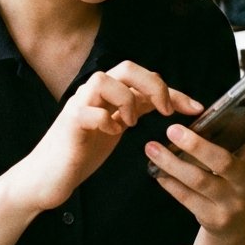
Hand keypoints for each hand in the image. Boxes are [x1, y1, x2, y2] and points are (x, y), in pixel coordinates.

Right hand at [8, 61, 202, 212]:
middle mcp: (93, 93)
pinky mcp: (69, 124)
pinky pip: (87, 110)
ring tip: (131, 124)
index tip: (197, 108)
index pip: (144, 79)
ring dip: (125, 100)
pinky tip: (111, 133)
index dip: (174, 90)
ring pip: (103, 80)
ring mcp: (78, 106)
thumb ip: (135, 110)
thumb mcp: (116, 127)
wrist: (47, 177)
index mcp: (108, 94)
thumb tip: (166, 99)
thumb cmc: (81, 151)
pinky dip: (104, 119)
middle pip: (125, 67)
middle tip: (166, 110)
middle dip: (153, 85)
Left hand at [144, 99, 244, 236]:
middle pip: (223, 161)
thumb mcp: (240, 159)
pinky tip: (156, 171)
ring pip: (199, 180)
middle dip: (196, 145)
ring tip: (151, 148)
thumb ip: (231, 136)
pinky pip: (187, 198)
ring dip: (171, 163)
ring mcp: (233, 202)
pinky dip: (169, 182)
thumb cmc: (231, 179)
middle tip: (172, 130)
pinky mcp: (214, 218)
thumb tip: (198, 107)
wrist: (232, 225)